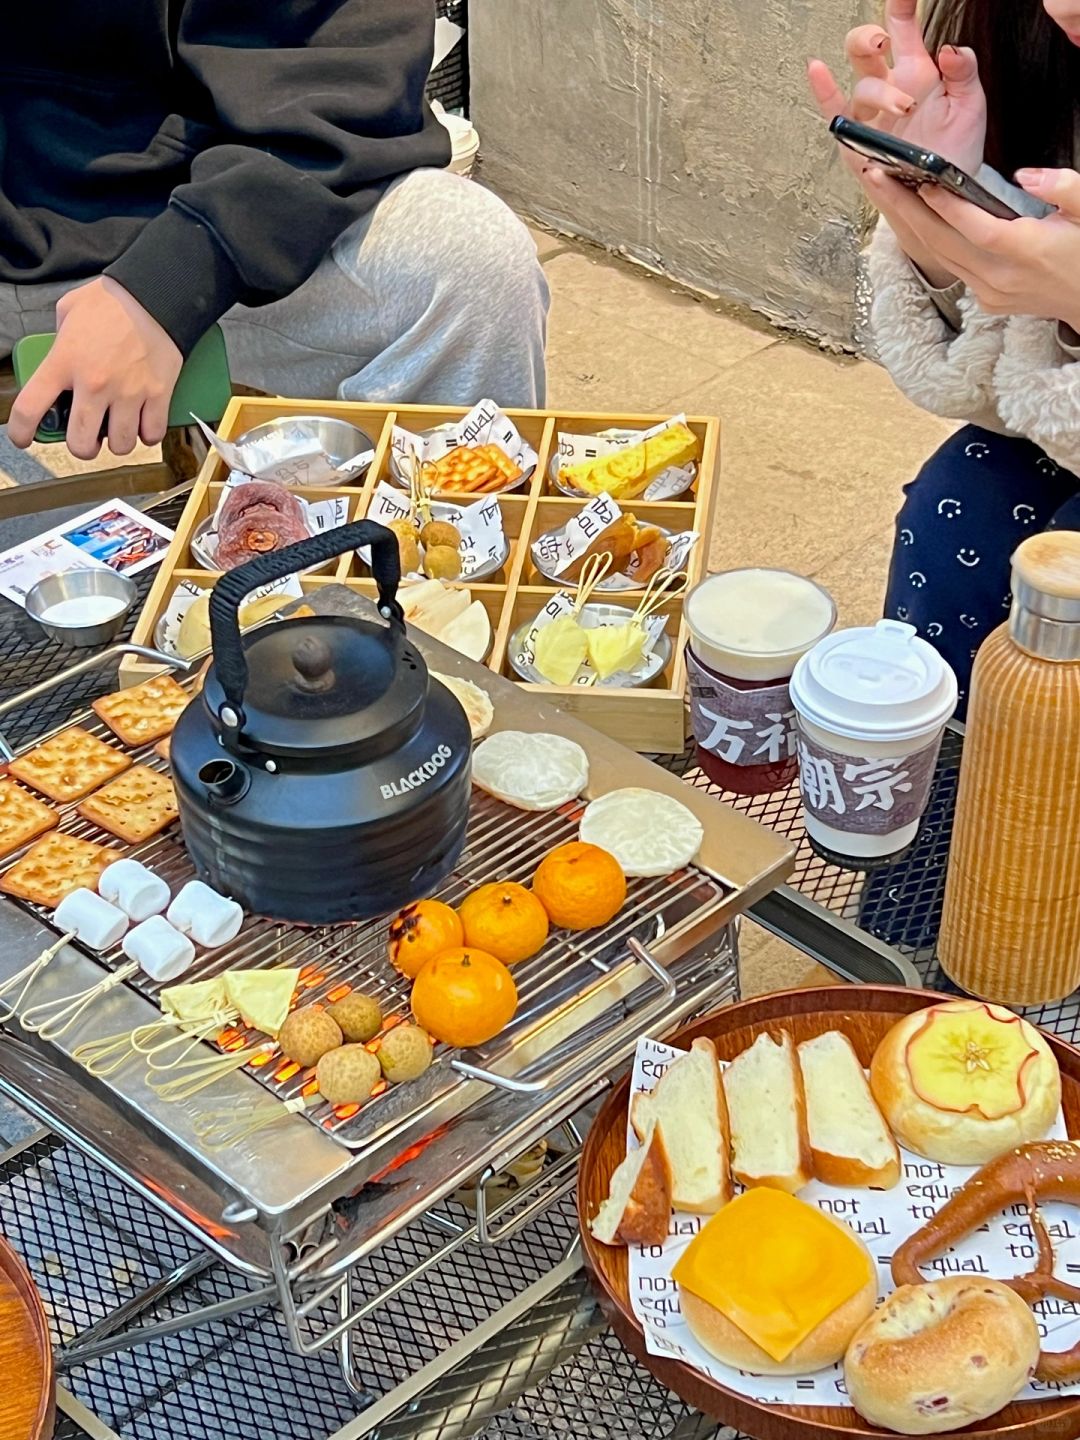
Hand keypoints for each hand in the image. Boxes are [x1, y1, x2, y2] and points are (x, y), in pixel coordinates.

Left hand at [8, 278, 181, 458]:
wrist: (155, 295)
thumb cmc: (112, 301)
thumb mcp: (69, 312)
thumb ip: (59, 341)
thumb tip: (61, 359)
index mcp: (64, 361)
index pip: (31, 409)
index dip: (22, 432)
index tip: (24, 438)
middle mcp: (94, 383)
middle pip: (80, 443)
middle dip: (82, 446)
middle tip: (87, 436)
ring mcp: (127, 392)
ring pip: (120, 445)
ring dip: (117, 442)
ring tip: (118, 428)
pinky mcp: (157, 395)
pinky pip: (151, 434)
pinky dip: (147, 434)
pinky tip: (143, 423)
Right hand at [808, 0, 986, 285]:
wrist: (941, 199)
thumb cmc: (955, 153)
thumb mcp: (971, 107)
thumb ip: (965, 73)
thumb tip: (951, 49)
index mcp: (917, 72)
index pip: (903, 25)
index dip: (899, 4)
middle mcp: (888, 86)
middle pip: (866, 45)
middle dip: (871, 36)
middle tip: (886, 42)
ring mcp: (869, 114)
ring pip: (860, 82)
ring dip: (880, 91)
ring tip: (904, 108)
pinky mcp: (855, 139)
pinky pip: (833, 109)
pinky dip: (822, 89)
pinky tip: (816, 69)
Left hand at [877, 168, 1079, 329]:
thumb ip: (1065, 187)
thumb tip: (1026, 175)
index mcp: (1029, 251)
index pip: (977, 229)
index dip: (947, 207)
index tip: (922, 182)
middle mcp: (1002, 277)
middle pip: (943, 243)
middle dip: (906, 208)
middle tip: (878, 178)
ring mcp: (991, 293)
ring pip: (940, 256)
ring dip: (910, 223)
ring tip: (886, 191)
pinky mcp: (986, 301)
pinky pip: (952, 267)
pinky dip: (930, 241)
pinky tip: (915, 217)